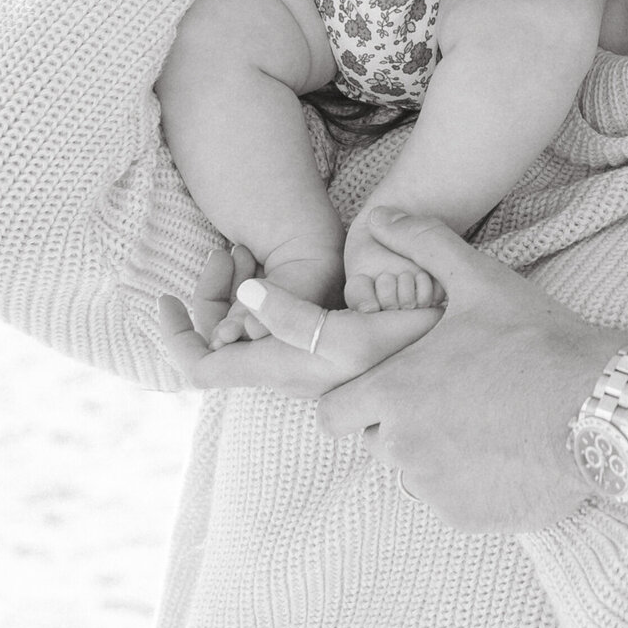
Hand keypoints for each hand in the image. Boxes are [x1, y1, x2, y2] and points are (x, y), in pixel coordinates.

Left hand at [155, 245, 438, 399]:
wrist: (464, 379)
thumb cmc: (410, 349)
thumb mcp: (351, 331)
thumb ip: (293, 313)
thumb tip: (245, 295)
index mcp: (282, 370)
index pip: (200, 368)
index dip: (173, 336)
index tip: (163, 296)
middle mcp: (287, 375)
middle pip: (218, 343)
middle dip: (212, 292)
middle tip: (231, 248)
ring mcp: (306, 367)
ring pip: (244, 331)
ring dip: (237, 290)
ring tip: (255, 248)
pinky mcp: (326, 356)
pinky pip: (271, 328)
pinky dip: (264, 297)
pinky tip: (289, 268)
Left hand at [313, 208, 619, 529]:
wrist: (601, 408)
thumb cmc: (537, 341)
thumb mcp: (480, 281)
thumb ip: (424, 245)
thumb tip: (384, 216)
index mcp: (393, 391)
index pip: (333, 414)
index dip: (354, 399)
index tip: (384, 388)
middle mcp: (402, 446)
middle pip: (375, 443)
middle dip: (398, 424)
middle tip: (449, 398)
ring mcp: (434, 487)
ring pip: (415, 473)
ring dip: (436, 454)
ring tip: (486, 422)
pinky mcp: (467, 516)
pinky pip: (452, 501)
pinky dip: (470, 483)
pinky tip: (508, 452)